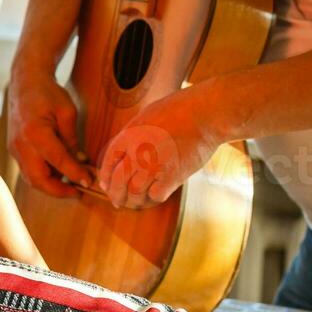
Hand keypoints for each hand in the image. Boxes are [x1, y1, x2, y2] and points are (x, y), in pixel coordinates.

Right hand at [7, 69, 93, 197]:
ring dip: (51, 186)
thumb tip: (79, 163)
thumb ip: (72, 139)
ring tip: (71, 185)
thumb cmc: (48, 93)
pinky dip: (43, 177)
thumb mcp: (67, 112)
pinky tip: (59, 174)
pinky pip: (28, 170)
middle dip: (59, 191)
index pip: (58, 161)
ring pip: (31, 179)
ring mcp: (14, 149)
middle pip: (38, 179)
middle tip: (78, 192)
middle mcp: (20, 145)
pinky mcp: (14, 150)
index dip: (75, 174)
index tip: (89, 182)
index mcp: (35, 133)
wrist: (25, 82)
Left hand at [98, 88, 223, 208]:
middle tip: (118, 201)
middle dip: (116, 195)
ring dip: (134, 200)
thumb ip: (132, 134)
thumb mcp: (147, 116)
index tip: (108, 186)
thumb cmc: (180, 109)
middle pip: (118, 182)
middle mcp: (137, 152)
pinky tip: (156, 194)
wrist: (205, 114)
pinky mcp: (172, 176)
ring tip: (136, 201)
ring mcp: (154, 166)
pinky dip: (154, 198)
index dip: (106, 178)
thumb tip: (122, 153)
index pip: (108, 163)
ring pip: (135, 193)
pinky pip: (156, 196)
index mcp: (129, 135)